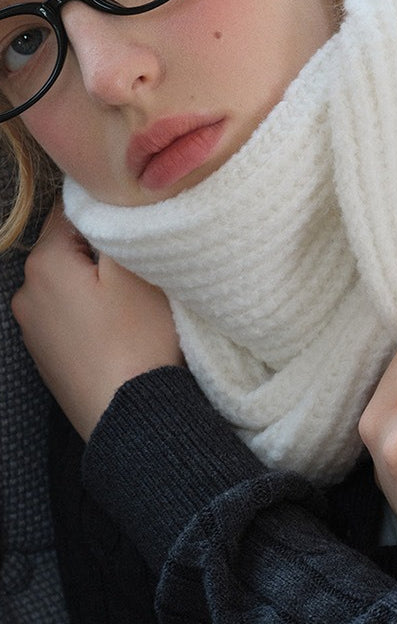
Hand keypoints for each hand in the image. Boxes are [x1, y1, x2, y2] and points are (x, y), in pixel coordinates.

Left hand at [11, 203, 181, 441]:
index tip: (140, 235)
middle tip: (143, 273)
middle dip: (102, 255)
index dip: (111, 216)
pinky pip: (69, 320)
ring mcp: (32, 328)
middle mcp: (26, 292)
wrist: (131, 419)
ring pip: (69, 286)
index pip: (72, 211)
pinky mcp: (46, 357)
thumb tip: (107, 203)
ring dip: (97, 289)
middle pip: (68, 250)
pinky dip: (91, 319)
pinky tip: (118, 336)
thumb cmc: (138, 342)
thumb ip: (118, 227)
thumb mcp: (137, 273)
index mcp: (44, 262)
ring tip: (133, 309)